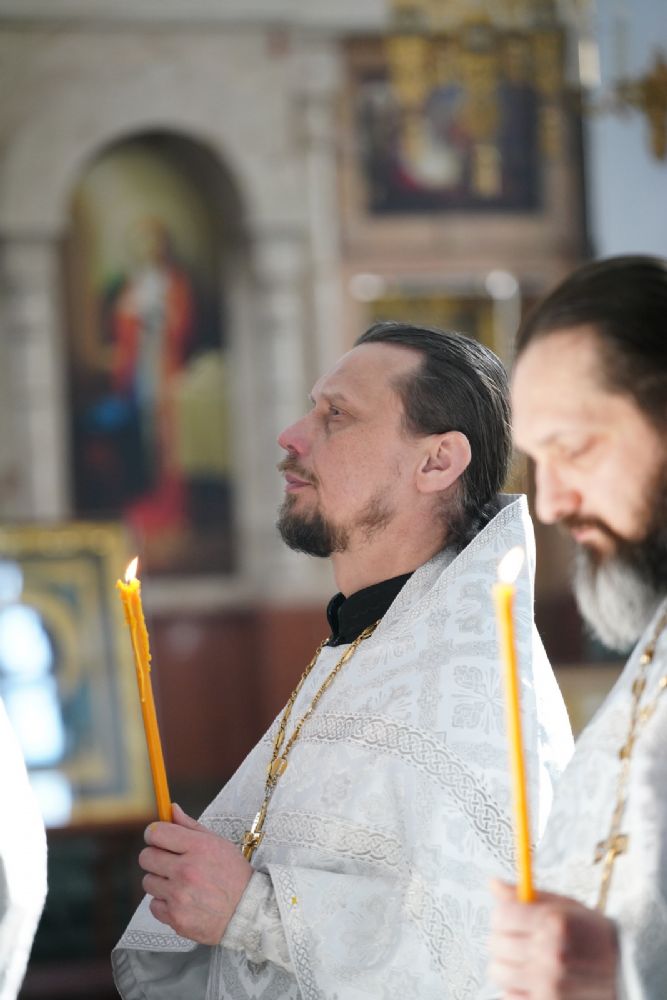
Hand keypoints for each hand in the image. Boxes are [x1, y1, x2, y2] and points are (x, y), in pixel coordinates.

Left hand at [139, 802, 252, 944]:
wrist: (247, 911)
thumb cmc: (233, 874)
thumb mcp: (218, 843)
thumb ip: (191, 826)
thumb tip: (171, 809)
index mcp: (198, 847)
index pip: (156, 833)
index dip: (154, 834)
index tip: (158, 838)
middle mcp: (186, 870)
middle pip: (146, 857)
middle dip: (154, 857)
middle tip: (168, 862)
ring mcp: (179, 896)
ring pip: (147, 882)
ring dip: (160, 881)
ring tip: (178, 883)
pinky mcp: (175, 918)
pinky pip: (153, 905)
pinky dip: (164, 903)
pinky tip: (180, 900)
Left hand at [488, 879, 618, 998]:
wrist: (625, 973)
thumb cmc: (593, 936)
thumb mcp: (566, 906)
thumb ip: (529, 896)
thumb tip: (493, 883)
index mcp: (554, 923)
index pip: (501, 915)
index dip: (503, 914)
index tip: (511, 917)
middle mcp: (549, 954)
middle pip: (496, 943)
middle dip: (503, 938)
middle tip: (519, 939)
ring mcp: (547, 984)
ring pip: (497, 970)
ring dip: (506, 964)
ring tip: (525, 960)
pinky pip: (508, 995)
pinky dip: (514, 987)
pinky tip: (530, 979)